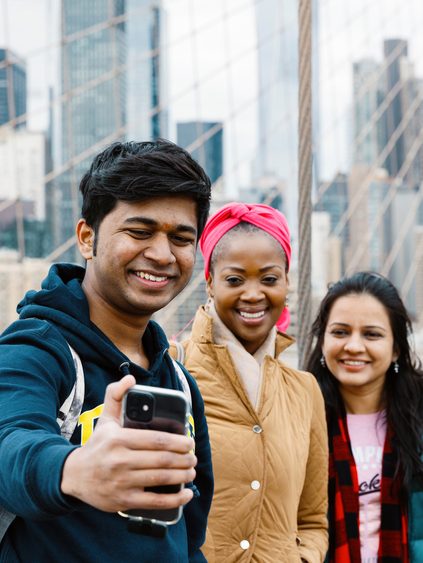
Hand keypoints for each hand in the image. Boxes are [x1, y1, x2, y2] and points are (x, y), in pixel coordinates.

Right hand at [61, 375, 195, 511]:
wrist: (73, 476)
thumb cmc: (97, 445)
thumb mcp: (105, 419)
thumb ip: (116, 395)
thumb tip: (130, 378)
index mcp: (118, 439)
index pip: (156, 440)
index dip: (178, 442)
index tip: (189, 442)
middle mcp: (120, 460)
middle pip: (162, 460)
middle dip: (184, 459)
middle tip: (193, 458)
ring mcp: (122, 482)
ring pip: (161, 479)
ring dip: (182, 476)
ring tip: (191, 472)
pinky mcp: (123, 500)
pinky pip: (154, 502)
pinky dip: (174, 499)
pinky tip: (186, 494)